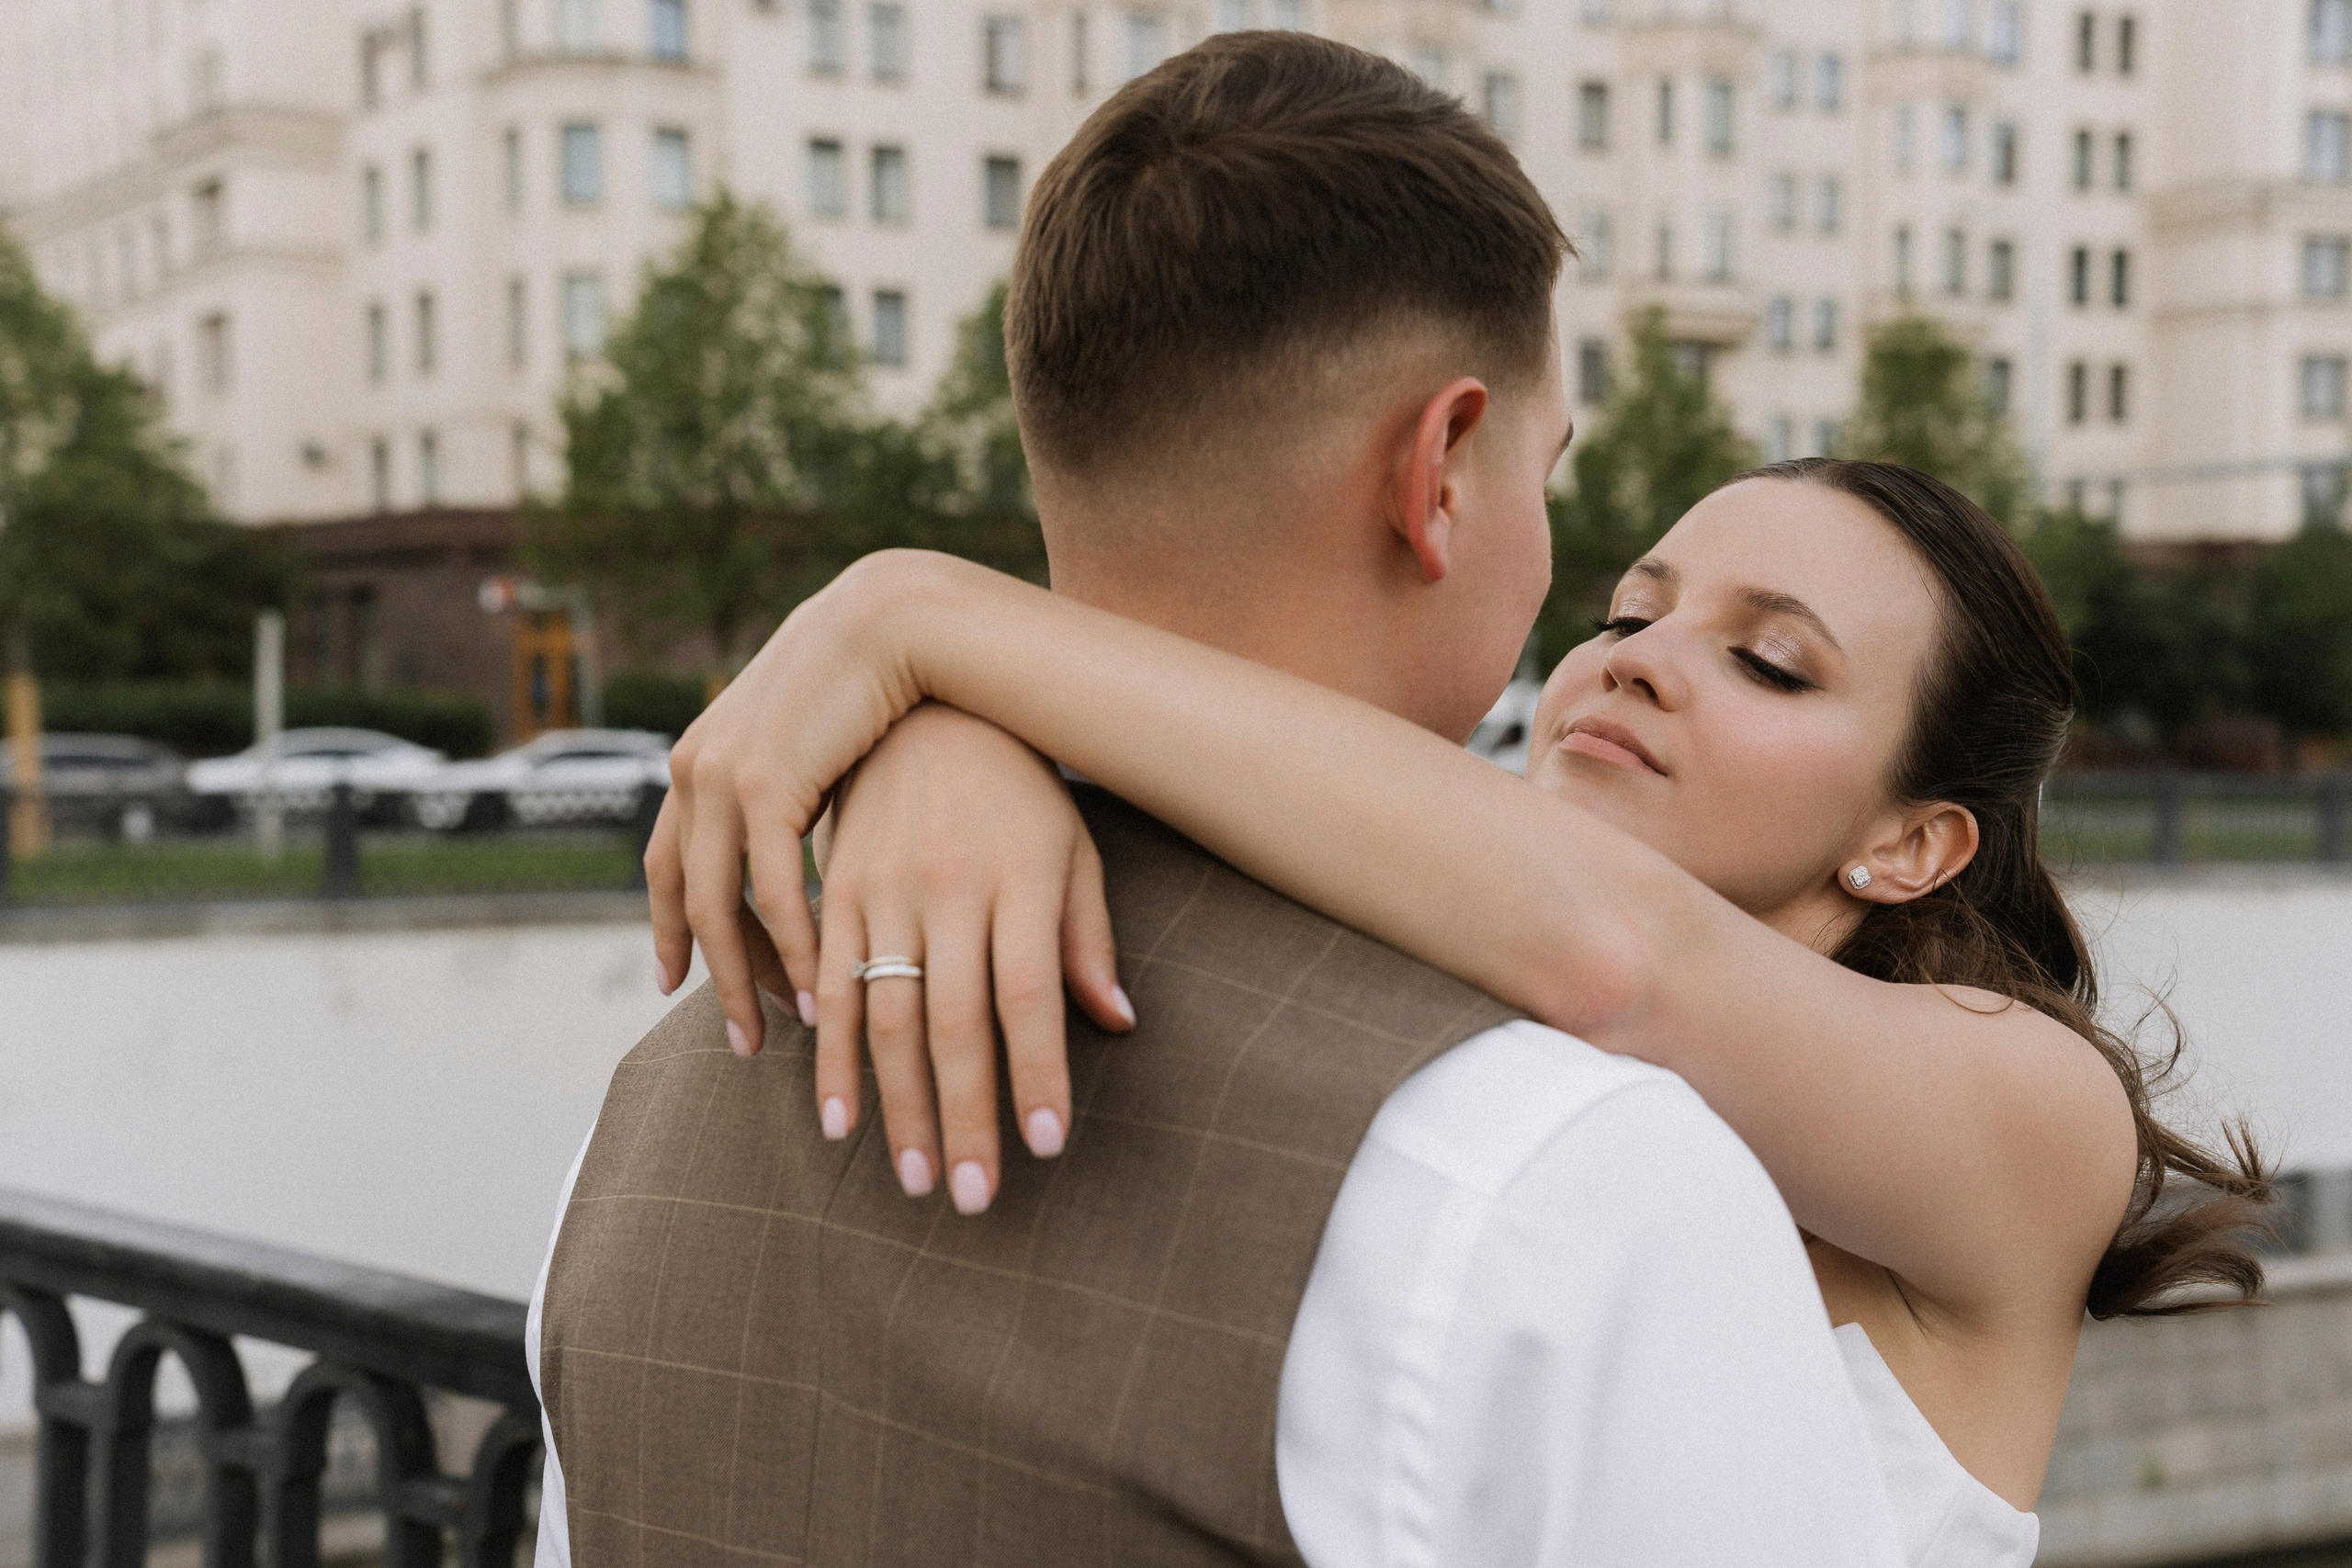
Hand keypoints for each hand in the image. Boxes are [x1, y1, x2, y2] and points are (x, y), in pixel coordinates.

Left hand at [645, 550, 951, 1053]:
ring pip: (722, 906)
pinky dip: (797, 947)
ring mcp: (719, 776)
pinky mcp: (761, 784)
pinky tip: (825, 984)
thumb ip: (794, 788)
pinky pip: (771, 891)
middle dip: (712, 974)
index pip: (669, 863)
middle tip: (741, 1036)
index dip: (671, 927)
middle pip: (688, 897)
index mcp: (698, 758)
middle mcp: (693, 769)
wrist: (891, 619)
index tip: (678, 982)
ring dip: (753, 977)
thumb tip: (802, 836)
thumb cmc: (872, 681)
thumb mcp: (812, 743)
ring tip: (790, 1028)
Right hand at [816, 705, 1133, 1213]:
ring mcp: (885, 888)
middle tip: (974, 1197)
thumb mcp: (1071, 847)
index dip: (1037, 1073)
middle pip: (956, 1021)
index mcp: (1022, 877)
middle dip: (965, 1117)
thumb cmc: (1018, 791)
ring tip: (914, 1180)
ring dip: (897, 1107)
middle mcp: (950, 886)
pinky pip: (828, 985)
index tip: (1048, 1146)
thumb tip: (1116, 1024)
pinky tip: (838, 1122)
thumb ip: (1088, 935)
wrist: (923, 703)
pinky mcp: (835, 891)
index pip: (1030, 994)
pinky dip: (831, 1060)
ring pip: (888, 1016)